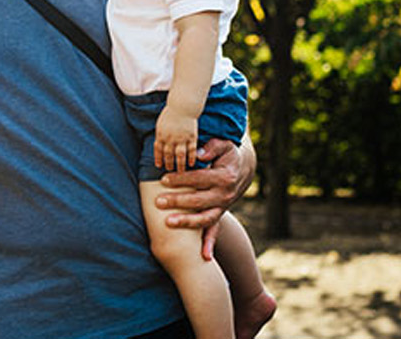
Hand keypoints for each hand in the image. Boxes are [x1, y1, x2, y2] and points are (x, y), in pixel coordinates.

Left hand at [153, 107, 197, 171]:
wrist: (183, 106)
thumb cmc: (171, 113)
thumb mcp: (161, 123)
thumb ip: (161, 135)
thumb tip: (158, 144)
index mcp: (161, 134)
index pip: (158, 149)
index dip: (158, 158)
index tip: (159, 165)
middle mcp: (170, 138)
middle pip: (168, 154)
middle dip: (169, 163)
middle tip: (170, 170)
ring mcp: (181, 138)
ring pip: (180, 155)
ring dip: (180, 164)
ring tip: (181, 171)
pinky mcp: (192, 137)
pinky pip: (191, 150)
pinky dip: (191, 158)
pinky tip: (192, 164)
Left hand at [156, 137, 252, 258]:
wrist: (242, 168)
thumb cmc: (226, 154)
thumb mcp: (223, 144)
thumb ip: (211, 147)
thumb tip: (199, 154)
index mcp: (225, 177)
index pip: (200, 178)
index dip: (182, 178)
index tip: (164, 179)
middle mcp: (225, 195)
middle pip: (199, 200)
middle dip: (178, 201)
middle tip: (158, 201)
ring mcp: (223, 207)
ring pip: (205, 218)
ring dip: (187, 222)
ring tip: (168, 223)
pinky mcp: (219, 214)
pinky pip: (215, 231)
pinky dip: (210, 244)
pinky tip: (204, 257)